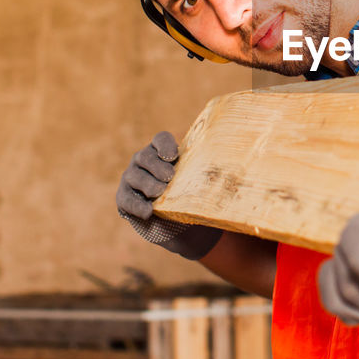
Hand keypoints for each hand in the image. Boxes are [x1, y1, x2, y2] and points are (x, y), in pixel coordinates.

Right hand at [116, 131, 220, 260]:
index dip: (164, 144)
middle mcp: (143, 161)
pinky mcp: (124, 197)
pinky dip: (137, 205)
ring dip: (148, 184)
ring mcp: (131, 178)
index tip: (173, 156)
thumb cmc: (189, 193)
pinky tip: (148, 211)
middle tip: (170, 177)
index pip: (160, 139)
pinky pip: (127, 200)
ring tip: (160, 193)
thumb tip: (235, 167)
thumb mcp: (197, 180)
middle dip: (157, 167)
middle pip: (145, 157)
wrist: (176, 219)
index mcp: (160, 151)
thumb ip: (205, 171)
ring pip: (135, 176)